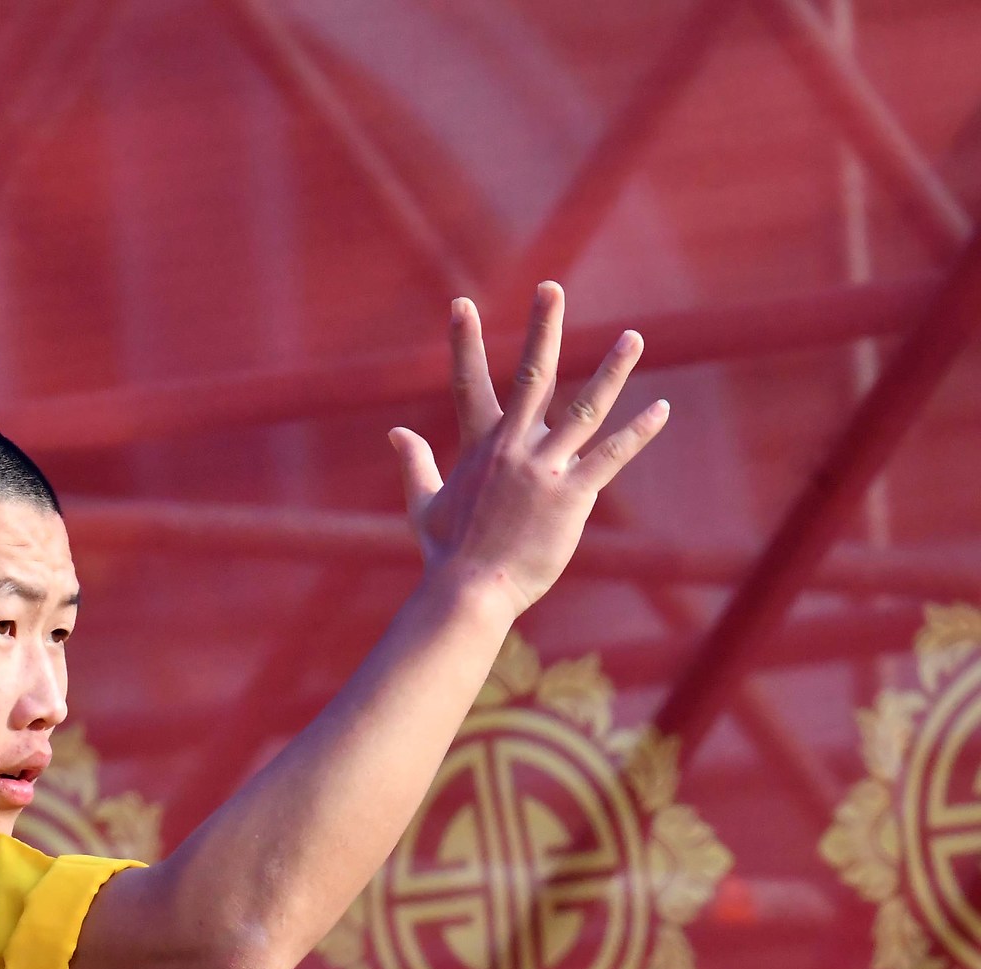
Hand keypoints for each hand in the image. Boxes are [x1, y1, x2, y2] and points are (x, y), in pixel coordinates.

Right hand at [389, 283, 669, 618]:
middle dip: (543, 328)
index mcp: (480, 447)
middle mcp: (512, 448)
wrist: (469, 590)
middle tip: (551, 288)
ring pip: (584, 408)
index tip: (461, 303)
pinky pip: (610, 457)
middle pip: (532, 375)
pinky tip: (661, 409)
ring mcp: (543, 469)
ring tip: (633, 336)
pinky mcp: (571, 496)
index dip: (464, 341)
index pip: (469, 382)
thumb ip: (415, 464)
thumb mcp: (424, 504)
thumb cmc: (446, 553)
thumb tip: (396, 432)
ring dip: (612, 371)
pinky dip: (637, 433)